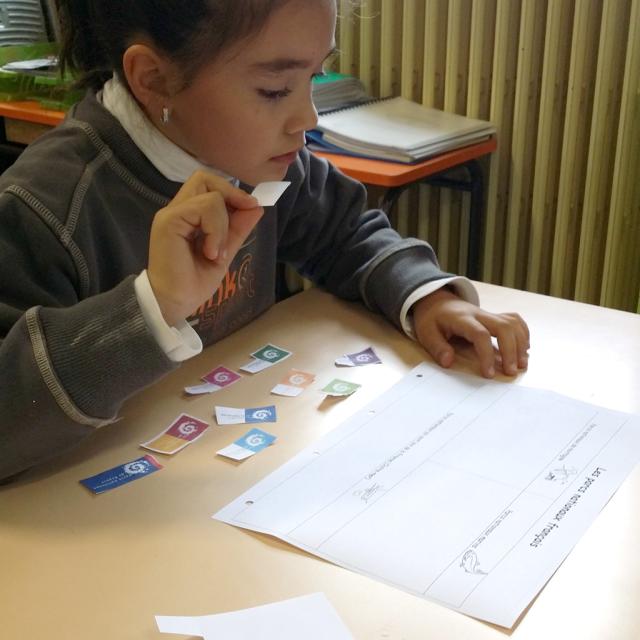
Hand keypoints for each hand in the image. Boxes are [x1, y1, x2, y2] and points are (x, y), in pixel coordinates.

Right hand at [147, 171, 263, 325]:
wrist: (175, 303)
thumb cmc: (193, 283)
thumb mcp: (224, 252)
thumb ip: (237, 229)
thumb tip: (256, 207)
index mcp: (188, 215)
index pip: (210, 186)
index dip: (233, 192)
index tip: (252, 208)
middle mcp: (178, 210)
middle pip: (205, 178)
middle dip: (231, 193)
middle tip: (243, 214)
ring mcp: (171, 214)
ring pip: (210, 195)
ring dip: (224, 224)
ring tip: (217, 252)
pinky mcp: (169, 220)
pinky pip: (204, 208)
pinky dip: (216, 230)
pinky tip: (211, 252)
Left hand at [412, 287, 529, 377]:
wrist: (437, 302)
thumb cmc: (432, 320)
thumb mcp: (426, 333)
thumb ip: (437, 347)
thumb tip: (448, 362)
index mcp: (461, 319)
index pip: (480, 334)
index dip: (487, 355)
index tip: (489, 374)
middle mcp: (479, 315)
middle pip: (503, 327)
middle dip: (511, 350)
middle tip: (511, 372)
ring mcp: (489, 314)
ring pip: (512, 323)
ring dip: (520, 343)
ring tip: (521, 364)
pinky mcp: (495, 316)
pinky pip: (514, 320)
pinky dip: (523, 333)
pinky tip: (523, 349)